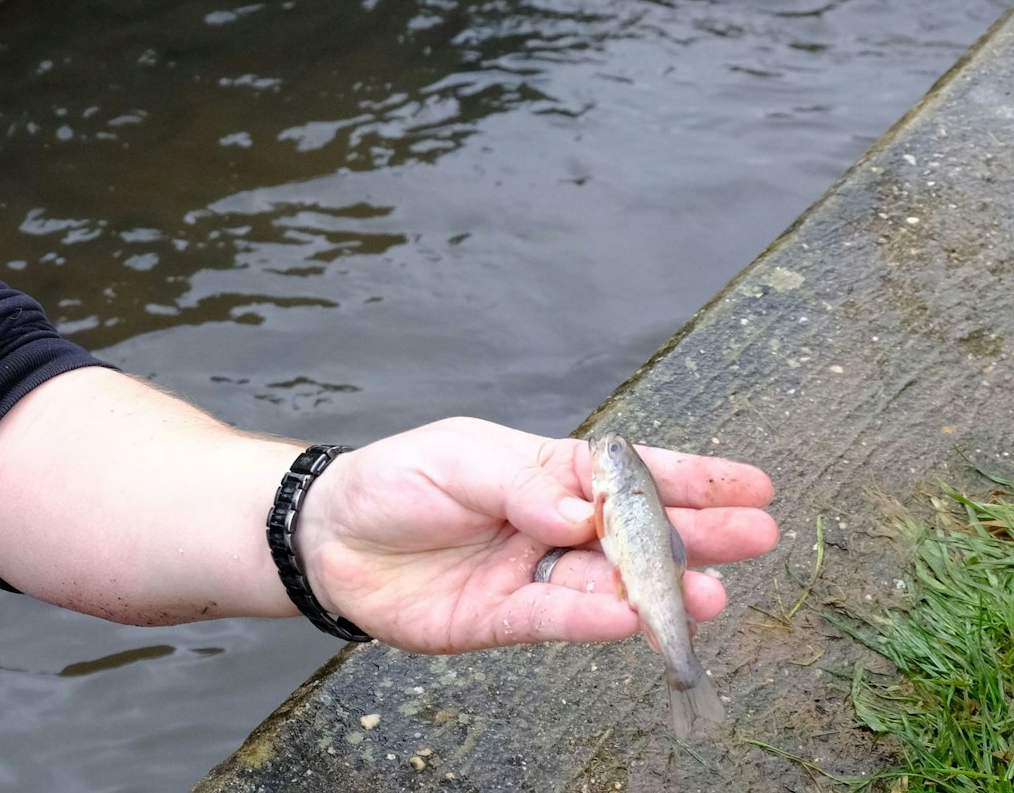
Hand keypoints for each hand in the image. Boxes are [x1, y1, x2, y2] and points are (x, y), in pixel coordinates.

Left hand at [295, 417, 776, 653]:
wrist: (325, 536)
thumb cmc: (394, 482)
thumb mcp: (457, 460)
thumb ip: (522, 485)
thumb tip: (582, 513)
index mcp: (547, 473)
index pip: (629, 474)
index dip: (692, 479)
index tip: (753, 485)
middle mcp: (552, 526)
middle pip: (635, 534)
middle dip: (698, 536)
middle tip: (756, 540)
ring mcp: (532, 575)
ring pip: (608, 584)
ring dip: (658, 593)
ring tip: (710, 598)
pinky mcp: (502, 620)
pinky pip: (556, 620)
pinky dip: (592, 622)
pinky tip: (629, 621)